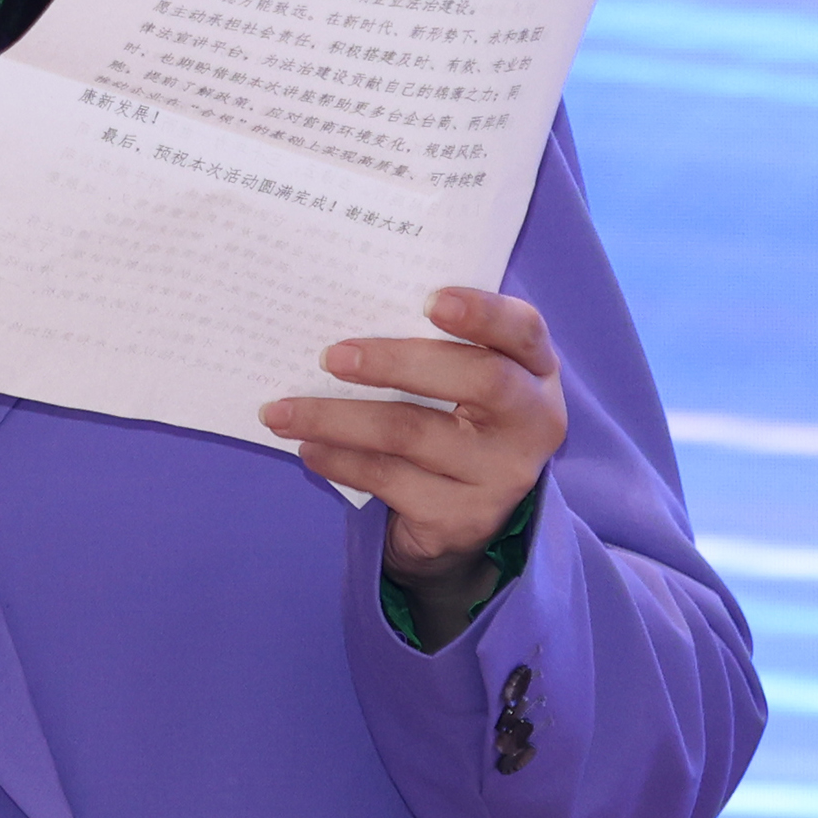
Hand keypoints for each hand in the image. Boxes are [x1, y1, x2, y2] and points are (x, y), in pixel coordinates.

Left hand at [259, 288, 565, 645]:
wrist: (464, 515)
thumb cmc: (453, 414)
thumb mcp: (462, 375)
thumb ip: (434, 340)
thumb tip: (346, 302)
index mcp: (534, 369)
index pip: (524, 329)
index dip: (484, 312)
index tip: (432, 299)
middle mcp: (531, 422)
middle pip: (477, 379)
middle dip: (397, 361)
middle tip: (330, 356)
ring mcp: (501, 476)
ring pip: (413, 434)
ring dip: (338, 418)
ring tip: (282, 411)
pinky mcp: (463, 518)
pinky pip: (390, 480)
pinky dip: (341, 461)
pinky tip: (309, 448)